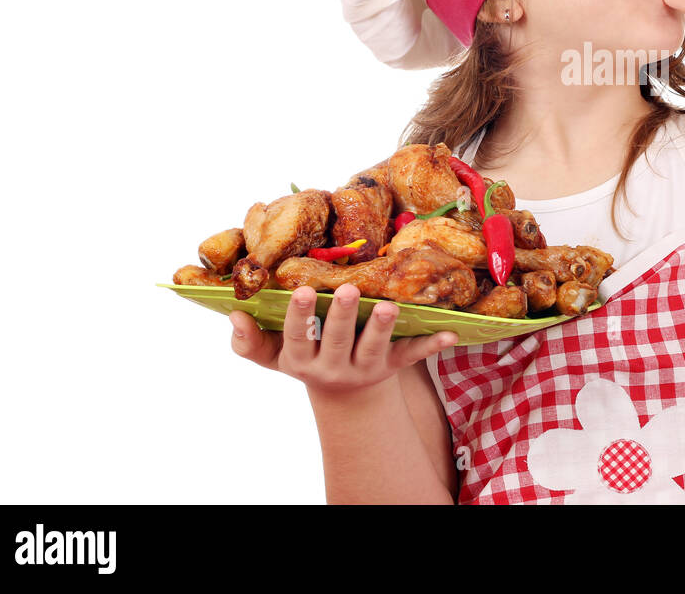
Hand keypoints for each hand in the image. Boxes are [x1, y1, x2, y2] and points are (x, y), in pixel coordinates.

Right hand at [229, 283, 458, 395]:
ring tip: (390, 306)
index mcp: (301, 360)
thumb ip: (249, 341)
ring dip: (383, 328)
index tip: (303, 292)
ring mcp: (365, 369)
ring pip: (374, 349)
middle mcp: (332, 368)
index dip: (300, 317)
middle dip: (343, 317)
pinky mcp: (392, 366)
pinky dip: (431, 345)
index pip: (297, 339)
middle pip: (338, 341)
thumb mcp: (274, 355)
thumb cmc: (305, 356)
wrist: (344, 393)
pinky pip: (412, 356)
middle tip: (350, 290)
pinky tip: (449, 333)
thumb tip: (234, 314)